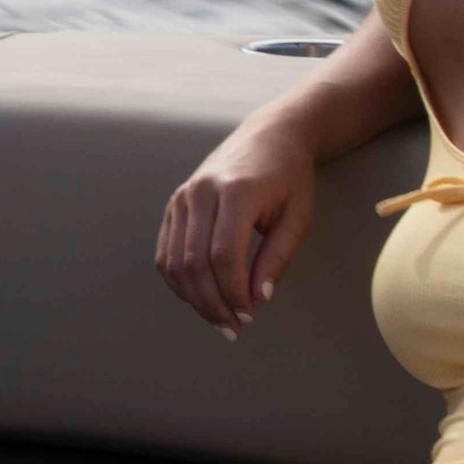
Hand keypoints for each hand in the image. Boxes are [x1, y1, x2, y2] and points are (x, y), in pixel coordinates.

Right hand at [158, 119, 317, 336]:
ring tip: (218, 318)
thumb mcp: (297, 217)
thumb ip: (277, 257)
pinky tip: (200, 298)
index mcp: (235, 192)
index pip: (223, 255)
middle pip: (194, 262)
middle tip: (233, 327)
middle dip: (212, 302)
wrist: (269, 136)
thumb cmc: (289, 178)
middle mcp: (200, 192)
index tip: (250, 315)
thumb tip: (258, 298)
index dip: (233, 292)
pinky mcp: (173, 205)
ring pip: (174, 262)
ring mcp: (181, 197)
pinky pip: (165, 253)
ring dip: (194, 298)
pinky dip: (179, 282)